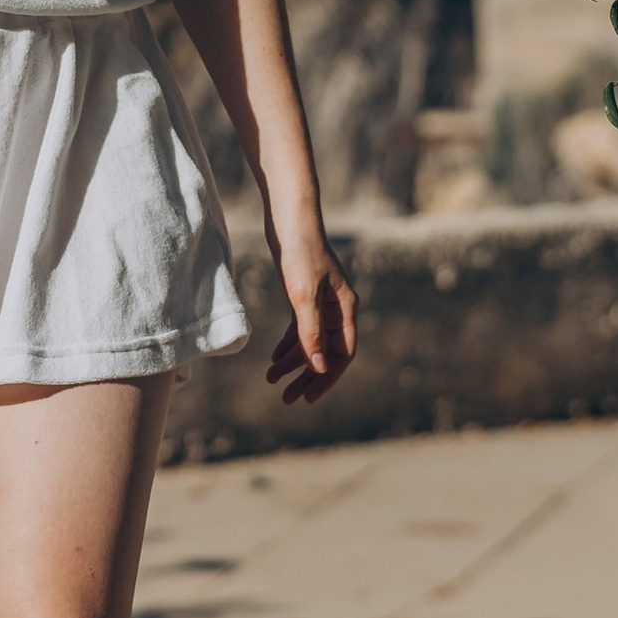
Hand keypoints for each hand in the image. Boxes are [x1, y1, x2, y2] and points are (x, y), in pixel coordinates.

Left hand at [263, 222, 355, 407]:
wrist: (289, 217)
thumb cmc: (301, 252)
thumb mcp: (303, 296)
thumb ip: (311, 332)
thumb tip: (319, 368)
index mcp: (345, 309)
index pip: (342, 354)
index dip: (326, 378)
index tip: (308, 397)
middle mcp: (337, 308)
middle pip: (326, 352)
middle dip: (307, 376)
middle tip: (288, 399)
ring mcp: (321, 302)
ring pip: (311, 341)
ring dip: (294, 363)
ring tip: (272, 380)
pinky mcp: (304, 294)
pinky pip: (299, 328)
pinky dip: (288, 345)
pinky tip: (274, 358)